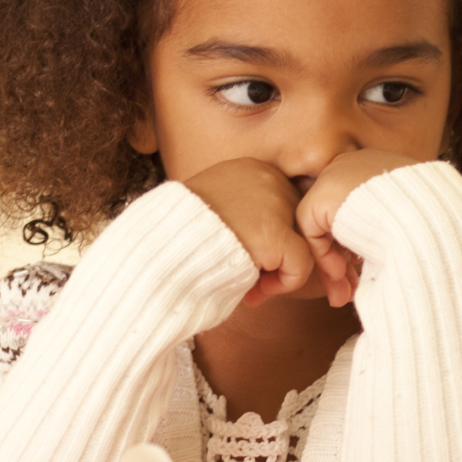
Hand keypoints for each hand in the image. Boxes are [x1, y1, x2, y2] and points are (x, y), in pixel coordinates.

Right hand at [182, 158, 317, 307]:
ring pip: (304, 245)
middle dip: (284, 258)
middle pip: (300, 224)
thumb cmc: (180, 240)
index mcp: (252, 169)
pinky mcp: (275, 234)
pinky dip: (284, 284)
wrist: (157, 251)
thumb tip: (277, 247)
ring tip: (254, 288)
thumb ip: (247, 218)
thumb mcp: (217, 216)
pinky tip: (255, 291)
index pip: (286, 206)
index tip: (252, 263)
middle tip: (258, 284)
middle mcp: (268, 178)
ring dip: (282, 273)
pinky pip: (301, 265)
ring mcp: (274, 203)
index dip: (274, 242)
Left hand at [296, 149, 418, 306]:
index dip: (359, 247)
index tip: (366, 273)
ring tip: (342, 295)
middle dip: (342, 262)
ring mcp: (336, 176)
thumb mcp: (413, 225)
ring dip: (332, 266)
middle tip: (350, 292)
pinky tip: (341, 274)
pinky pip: (313, 230)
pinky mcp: (322, 193)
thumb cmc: (432, 226)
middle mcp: (355, 168)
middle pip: (337, 220)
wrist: (429, 217)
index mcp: (380, 173)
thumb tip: (381, 261)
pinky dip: (324, 256)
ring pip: (323, 228)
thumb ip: (390, 234)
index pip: (356, 210)